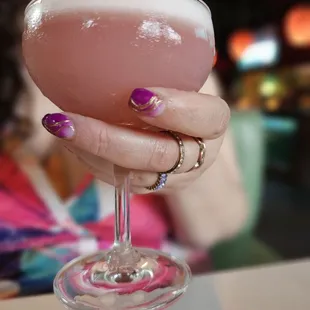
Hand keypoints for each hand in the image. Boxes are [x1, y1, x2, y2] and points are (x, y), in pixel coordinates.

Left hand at [41, 87, 229, 193]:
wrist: (184, 139)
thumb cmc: (181, 99)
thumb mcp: (183, 80)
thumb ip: (167, 71)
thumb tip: (119, 42)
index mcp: (212, 125)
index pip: (206, 119)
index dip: (175, 110)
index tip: (136, 96)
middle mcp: (196, 156)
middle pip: (159, 155)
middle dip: (111, 140)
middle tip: (69, 121)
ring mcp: (172, 177)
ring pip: (135, 173)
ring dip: (93, 153)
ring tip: (60, 128)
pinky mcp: (150, 186)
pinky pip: (121, 180)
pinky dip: (92, 162)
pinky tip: (72, 141)